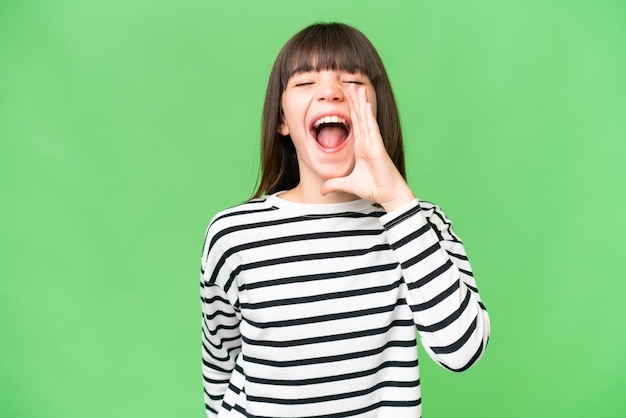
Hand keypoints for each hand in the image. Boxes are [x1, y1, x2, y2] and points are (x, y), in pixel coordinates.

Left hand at [320, 84, 414, 212]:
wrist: (387, 195)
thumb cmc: (371, 188)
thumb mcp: (346, 184)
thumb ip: (333, 184)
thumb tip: (321, 191)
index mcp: (360, 147)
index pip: (354, 124)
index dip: (349, 110)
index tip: (345, 97)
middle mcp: (367, 142)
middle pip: (359, 117)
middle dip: (355, 101)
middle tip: (350, 85)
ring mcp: (372, 142)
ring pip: (365, 118)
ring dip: (361, 102)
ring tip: (357, 87)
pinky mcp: (377, 146)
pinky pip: (371, 127)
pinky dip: (368, 115)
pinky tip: (365, 103)